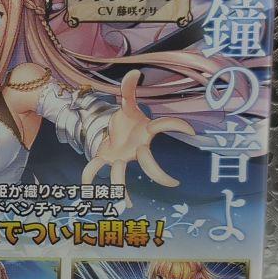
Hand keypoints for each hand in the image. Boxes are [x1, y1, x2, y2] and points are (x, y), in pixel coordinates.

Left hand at [82, 71, 194, 205]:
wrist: (112, 131)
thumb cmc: (126, 121)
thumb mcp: (127, 104)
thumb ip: (129, 89)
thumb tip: (134, 72)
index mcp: (144, 133)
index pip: (163, 126)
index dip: (176, 125)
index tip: (191, 131)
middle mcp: (135, 149)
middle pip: (148, 163)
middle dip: (159, 173)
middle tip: (173, 183)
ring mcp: (120, 157)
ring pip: (121, 175)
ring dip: (122, 190)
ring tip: (125, 206)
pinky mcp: (105, 159)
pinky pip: (94, 169)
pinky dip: (88, 177)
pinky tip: (86, 190)